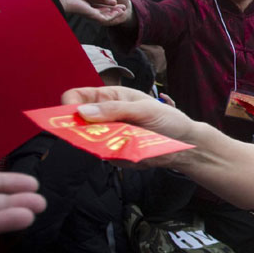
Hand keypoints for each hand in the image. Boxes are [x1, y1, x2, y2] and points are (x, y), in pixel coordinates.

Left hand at [52, 0, 128, 24]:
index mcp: (84, 3)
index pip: (98, 4)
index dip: (107, 2)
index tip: (116, 0)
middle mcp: (88, 10)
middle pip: (104, 11)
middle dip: (114, 9)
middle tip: (123, 7)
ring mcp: (91, 14)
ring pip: (106, 15)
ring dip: (116, 13)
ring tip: (123, 9)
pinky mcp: (93, 16)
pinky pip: (106, 18)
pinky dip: (114, 15)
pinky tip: (119, 11)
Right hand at [61, 86, 196, 162]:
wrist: (184, 143)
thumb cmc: (166, 119)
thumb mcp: (145, 109)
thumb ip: (115, 110)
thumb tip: (83, 112)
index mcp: (109, 97)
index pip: (77, 97)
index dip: (69, 105)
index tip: (72, 116)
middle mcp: (104, 116)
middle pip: (76, 122)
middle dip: (79, 129)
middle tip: (96, 134)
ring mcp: (107, 136)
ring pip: (87, 141)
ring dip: (99, 143)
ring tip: (121, 141)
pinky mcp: (113, 154)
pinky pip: (104, 155)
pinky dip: (112, 155)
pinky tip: (129, 151)